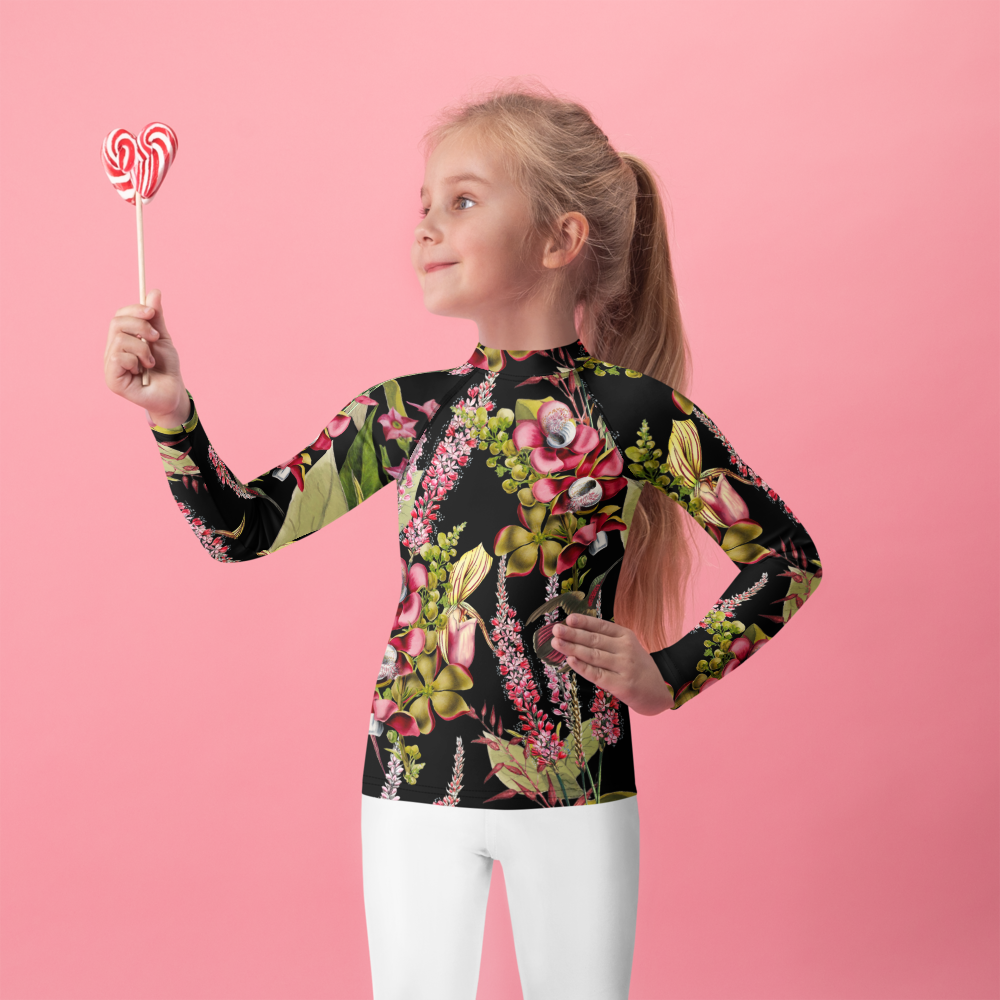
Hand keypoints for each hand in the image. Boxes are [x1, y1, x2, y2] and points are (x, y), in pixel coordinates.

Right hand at [104, 288, 188, 424]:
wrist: (173, 392)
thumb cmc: (167, 368)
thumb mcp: (162, 339)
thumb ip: (156, 318)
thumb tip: (154, 292)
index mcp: (123, 339)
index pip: (119, 316)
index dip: (134, 310)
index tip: (152, 312)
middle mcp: (112, 350)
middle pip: (117, 323)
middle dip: (141, 326)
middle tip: (156, 338)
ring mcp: (109, 365)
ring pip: (119, 340)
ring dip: (142, 348)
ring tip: (150, 362)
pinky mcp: (111, 379)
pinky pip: (117, 357)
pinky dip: (136, 361)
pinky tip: (142, 372)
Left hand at [550, 613, 674, 714]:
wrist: (658, 693)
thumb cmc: (638, 668)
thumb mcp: (628, 647)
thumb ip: (607, 640)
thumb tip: (576, 632)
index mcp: (626, 636)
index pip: (601, 626)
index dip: (584, 622)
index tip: (568, 618)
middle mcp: (626, 649)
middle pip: (594, 640)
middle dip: (572, 634)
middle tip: (555, 630)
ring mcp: (624, 667)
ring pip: (593, 655)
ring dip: (572, 648)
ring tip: (556, 643)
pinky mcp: (621, 685)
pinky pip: (597, 674)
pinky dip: (583, 667)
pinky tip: (570, 661)